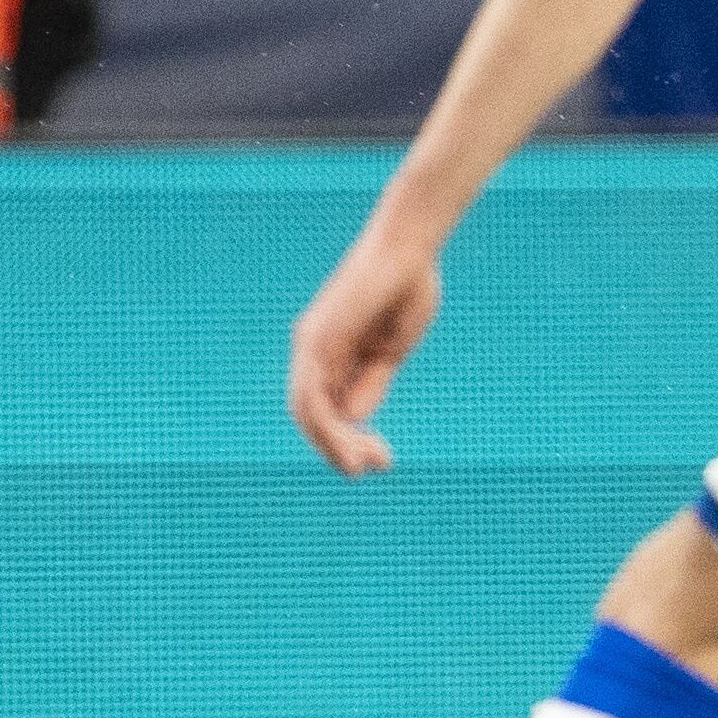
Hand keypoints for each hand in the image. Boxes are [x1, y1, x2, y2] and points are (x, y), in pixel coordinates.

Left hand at [290, 223, 441, 475]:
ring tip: (363, 465)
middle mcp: (312, 351)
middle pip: (311, 415)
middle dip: (338, 448)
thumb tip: (353, 420)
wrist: (409, 249)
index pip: (326, 410)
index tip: (382, 460)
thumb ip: (370, 382)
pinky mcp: (317, 340)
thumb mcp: (390, 350)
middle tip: (375, 467)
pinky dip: (327, 423)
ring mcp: (310, 345)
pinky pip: (311, 393)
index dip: (347, 440)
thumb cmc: (406, 290)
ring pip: (308, 411)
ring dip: (333, 444)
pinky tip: (352, 439)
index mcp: (332, 354)